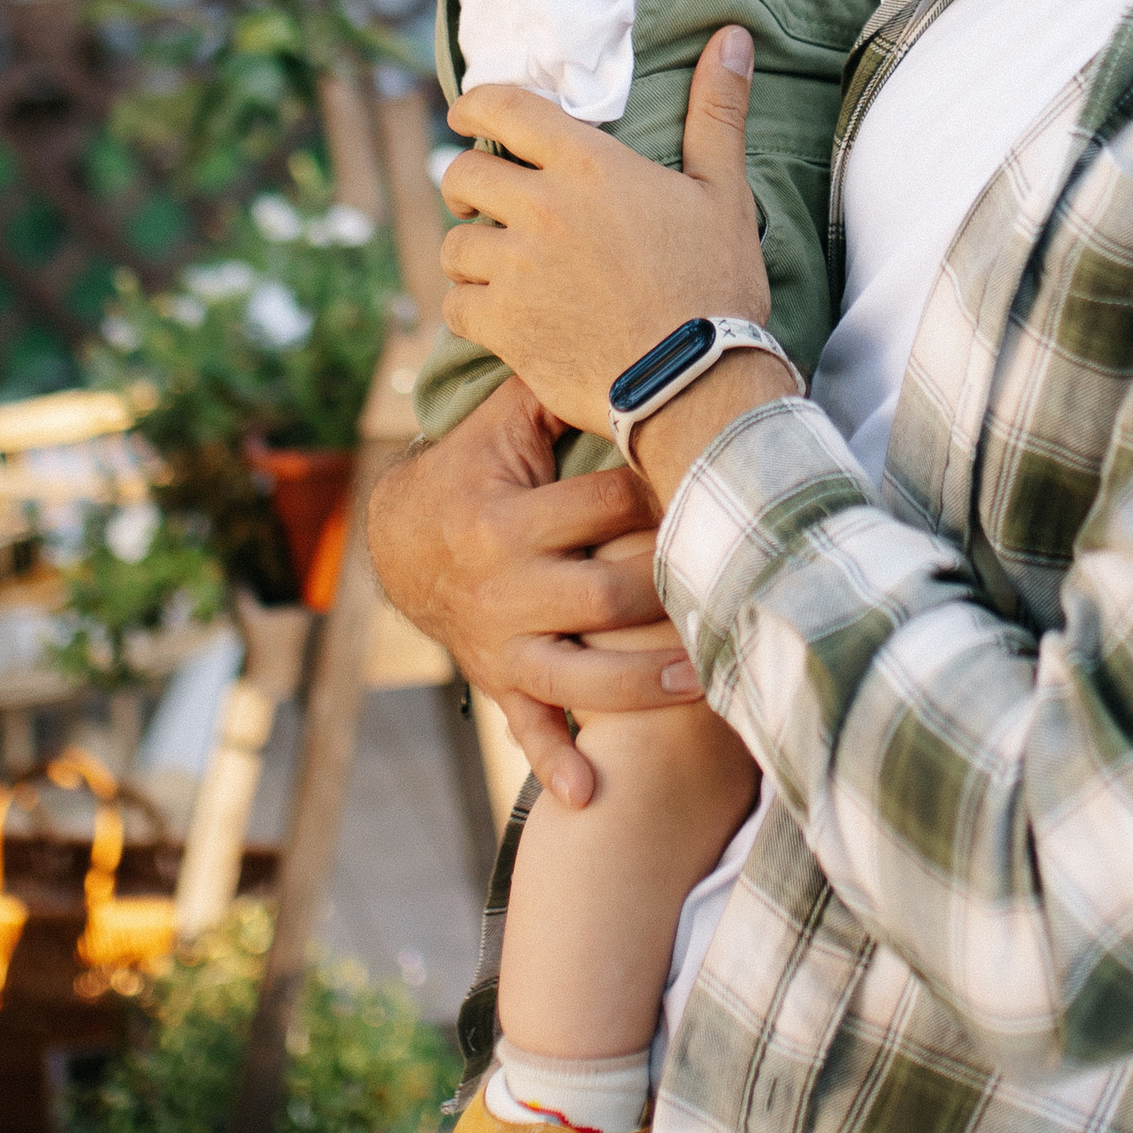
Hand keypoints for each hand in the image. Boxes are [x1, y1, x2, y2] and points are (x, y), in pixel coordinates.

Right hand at [365, 373, 701, 806]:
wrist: (397, 540)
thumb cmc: (473, 469)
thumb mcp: (500, 424)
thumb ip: (555, 388)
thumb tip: (633, 339)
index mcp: (503, 516)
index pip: (600, 508)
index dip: (659, 496)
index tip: (712, 488)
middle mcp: (500, 585)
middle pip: (603, 595)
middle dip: (668, 593)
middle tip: (735, 584)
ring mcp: (498, 642)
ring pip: (579, 674)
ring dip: (644, 684)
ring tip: (705, 680)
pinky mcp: (497, 680)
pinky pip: (527, 728)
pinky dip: (555, 762)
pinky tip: (594, 793)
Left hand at [441, 30, 773, 438]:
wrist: (696, 382)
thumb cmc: (715, 283)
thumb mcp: (723, 190)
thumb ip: (716, 111)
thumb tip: (731, 37)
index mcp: (587, 165)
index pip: (501, 107)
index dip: (474, 105)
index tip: (467, 116)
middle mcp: (540, 208)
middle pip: (462, 174)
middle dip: (470, 183)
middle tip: (489, 200)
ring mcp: (515, 269)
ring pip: (455, 243)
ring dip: (472, 249)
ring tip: (497, 263)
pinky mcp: (502, 326)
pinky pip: (454, 303)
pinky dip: (470, 306)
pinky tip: (499, 313)